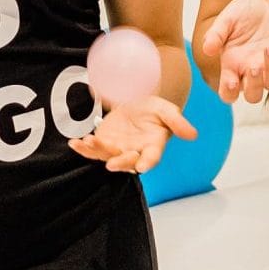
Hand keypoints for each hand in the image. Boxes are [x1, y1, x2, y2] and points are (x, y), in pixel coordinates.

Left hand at [71, 97, 197, 173]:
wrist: (135, 102)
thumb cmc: (153, 109)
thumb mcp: (166, 109)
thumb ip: (177, 122)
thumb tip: (193, 135)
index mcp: (153, 146)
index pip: (152, 158)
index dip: (147, 163)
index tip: (142, 167)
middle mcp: (135, 153)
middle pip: (127, 162)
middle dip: (119, 163)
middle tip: (111, 164)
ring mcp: (117, 150)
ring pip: (106, 156)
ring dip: (96, 152)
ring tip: (87, 143)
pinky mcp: (103, 145)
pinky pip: (92, 150)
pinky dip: (83, 149)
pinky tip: (75, 143)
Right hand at [201, 0, 268, 103]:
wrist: (267, 2)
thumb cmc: (244, 14)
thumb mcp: (227, 19)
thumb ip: (216, 34)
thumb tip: (208, 49)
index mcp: (232, 65)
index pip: (228, 92)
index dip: (229, 93)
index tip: (231, 82)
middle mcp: (250, 71)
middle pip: (253, 95)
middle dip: (254, 86)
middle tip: (254, 67)